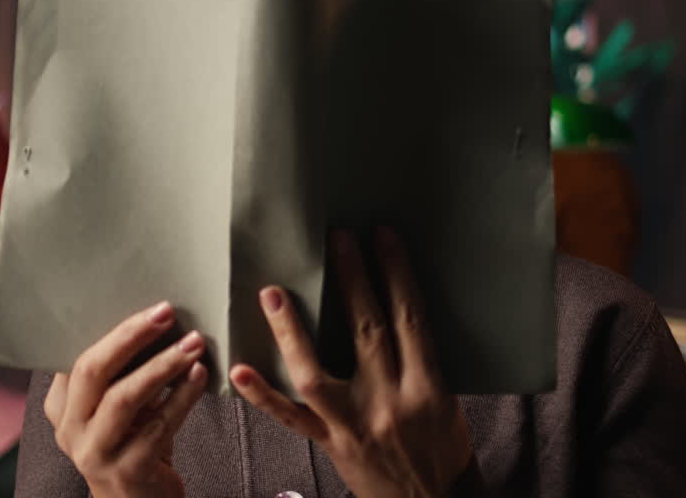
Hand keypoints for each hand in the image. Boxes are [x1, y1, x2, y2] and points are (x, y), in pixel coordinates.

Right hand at [44, 301, 207, 497]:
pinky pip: (157, 426)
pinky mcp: (127, 472)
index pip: (76, 356)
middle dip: (130, 337)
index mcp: (62, 406)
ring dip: (162, 366)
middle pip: (92, 371)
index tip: (147, 305)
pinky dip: (182, 398)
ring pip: (124, 398)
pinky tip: (199, 377)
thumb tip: (155, 318)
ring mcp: (95, 454)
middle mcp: (71, 430)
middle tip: (165, 313)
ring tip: (192, 344)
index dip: (112, 328)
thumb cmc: (131, 443)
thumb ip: (120, 373)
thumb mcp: (116, 408)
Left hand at [230, 227, 475, 497]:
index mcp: (428, 388)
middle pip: (365, 330)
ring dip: (290, 331)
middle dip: (351, 280)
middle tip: (336, 239)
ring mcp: (353, 425)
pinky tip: (238, 369)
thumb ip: (420, 361)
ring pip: (314, 373)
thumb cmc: (443, 449)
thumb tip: (396, 307)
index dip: (395, 273)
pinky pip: (289, 417)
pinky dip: (262, 394)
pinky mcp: (330, 444)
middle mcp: (389, 403)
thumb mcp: (447, 402)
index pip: (410, 319)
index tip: (381, 236)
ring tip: (272, 292)